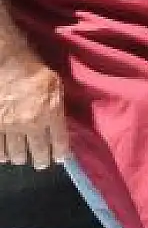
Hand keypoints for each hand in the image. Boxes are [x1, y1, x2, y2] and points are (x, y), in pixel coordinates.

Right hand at [0, 54, 67, 168]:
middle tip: (42, 164)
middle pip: (38, 151)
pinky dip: (1, 153)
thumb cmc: (33, 68)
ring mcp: (10, 126)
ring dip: (21, 157)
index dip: (61, 152)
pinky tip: (4, 156)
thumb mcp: (55, 85)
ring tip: (22, 159)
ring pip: (16, 152)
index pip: (60, 141)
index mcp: (52, 112)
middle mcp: (32, 123)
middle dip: (42, 160)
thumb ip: (57, 105)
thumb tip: (59, 122)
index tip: (60, 158)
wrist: (6, 63)